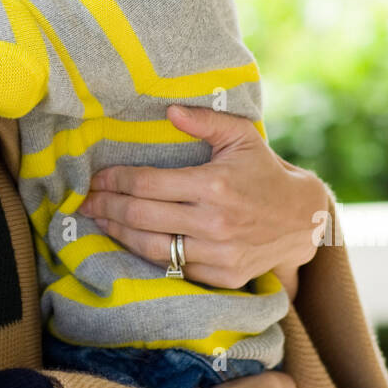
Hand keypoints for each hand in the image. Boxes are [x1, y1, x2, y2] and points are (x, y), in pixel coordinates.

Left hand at [77, 105, 328, 290]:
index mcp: (214, 184)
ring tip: (99, 220)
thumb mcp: (240, 136)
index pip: (148, 184)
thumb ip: (205, 121)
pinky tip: (130, 241)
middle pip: (142, 217)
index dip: (115, 181)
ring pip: (153, 247)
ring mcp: (218, 253)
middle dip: (108, 207)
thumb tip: (170, 111)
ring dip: (119, 234)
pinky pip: (174, 268)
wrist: (302, 218)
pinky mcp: (222, 276)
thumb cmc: (264, 171)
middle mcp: (214, 222)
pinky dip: (148, 255)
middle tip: (85, 202)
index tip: (96, 179)